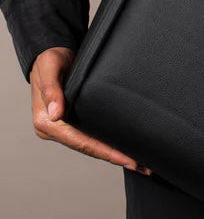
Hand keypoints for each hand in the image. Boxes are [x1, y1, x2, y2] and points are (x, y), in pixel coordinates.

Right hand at [29, 46, 151, 174]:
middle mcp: (55, 129)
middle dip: (115, 158)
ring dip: (114, 154)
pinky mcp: (74, 121)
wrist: (51, 52)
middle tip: (142, 166)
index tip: (126, 159)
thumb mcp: (49, 70)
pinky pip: (92, 136)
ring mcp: (65, 127)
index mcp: (47, 122)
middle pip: (88, 148)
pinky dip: (108, 143)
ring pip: (92, 145)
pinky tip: (124, 148)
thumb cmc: (50, 59)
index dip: (105, 152)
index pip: (80, 142)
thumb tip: (56, 114)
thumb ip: (52, 90)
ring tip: (139, 162)